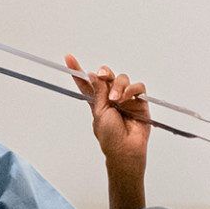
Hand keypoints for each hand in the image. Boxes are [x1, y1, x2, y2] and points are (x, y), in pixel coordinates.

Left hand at [65, 53, 150, 168]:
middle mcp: (112, 98)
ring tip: (116, 100)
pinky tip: (126, 98)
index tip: (69, 58)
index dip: (78, 71)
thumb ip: (99, 93)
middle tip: (102, 76)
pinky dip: (132, 89)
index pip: (87, 83)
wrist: (125, 149)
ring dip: (118, 86)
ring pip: (122, 79)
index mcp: (98, 101)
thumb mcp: (99, 113)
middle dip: (104, 73)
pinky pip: (138, 87)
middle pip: (107, 76)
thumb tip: (93, 75)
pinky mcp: (140, 102)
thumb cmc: (110, 137)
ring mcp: (126, 99)